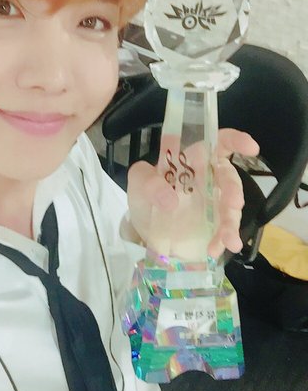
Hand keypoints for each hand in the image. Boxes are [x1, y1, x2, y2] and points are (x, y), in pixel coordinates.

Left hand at [126, 129, 259, 257]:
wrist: (143, 228)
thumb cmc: (144, 194)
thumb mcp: (138, 182)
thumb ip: (149, 182)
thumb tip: (170, 200)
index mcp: (193, 159)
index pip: (218, 142)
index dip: (236, 141)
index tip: (251, 147)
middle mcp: (208, 178)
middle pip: (229, 178)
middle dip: (234, 191)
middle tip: (233, 205)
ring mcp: (213, 202)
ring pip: (231, 207)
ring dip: (232, 223)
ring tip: (228, 241)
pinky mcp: (214, 224)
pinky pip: (224, 229)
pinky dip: (223, 240)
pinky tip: (215, 249)